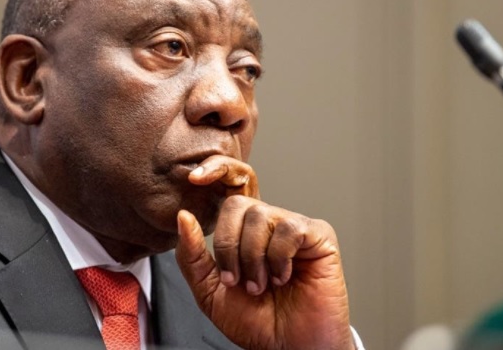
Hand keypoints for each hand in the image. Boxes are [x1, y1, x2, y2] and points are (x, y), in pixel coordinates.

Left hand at [175, 156, 353, 349]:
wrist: (288, 348)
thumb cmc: (256, 322)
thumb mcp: (210, 291)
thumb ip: (193, 256)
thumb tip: (182, 217)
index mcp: (244, 231)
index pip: (230, 188)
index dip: (217, 171)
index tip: (194, 178)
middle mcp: (270, 223)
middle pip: (238, 203)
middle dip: (228, 247)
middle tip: (238, 280)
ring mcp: (295, 227)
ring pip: (261, 215)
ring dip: (253, 259)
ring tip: (262, 285)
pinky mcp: (319, 235)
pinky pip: (290, 229)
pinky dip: (279, 258)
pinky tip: (285, 276)